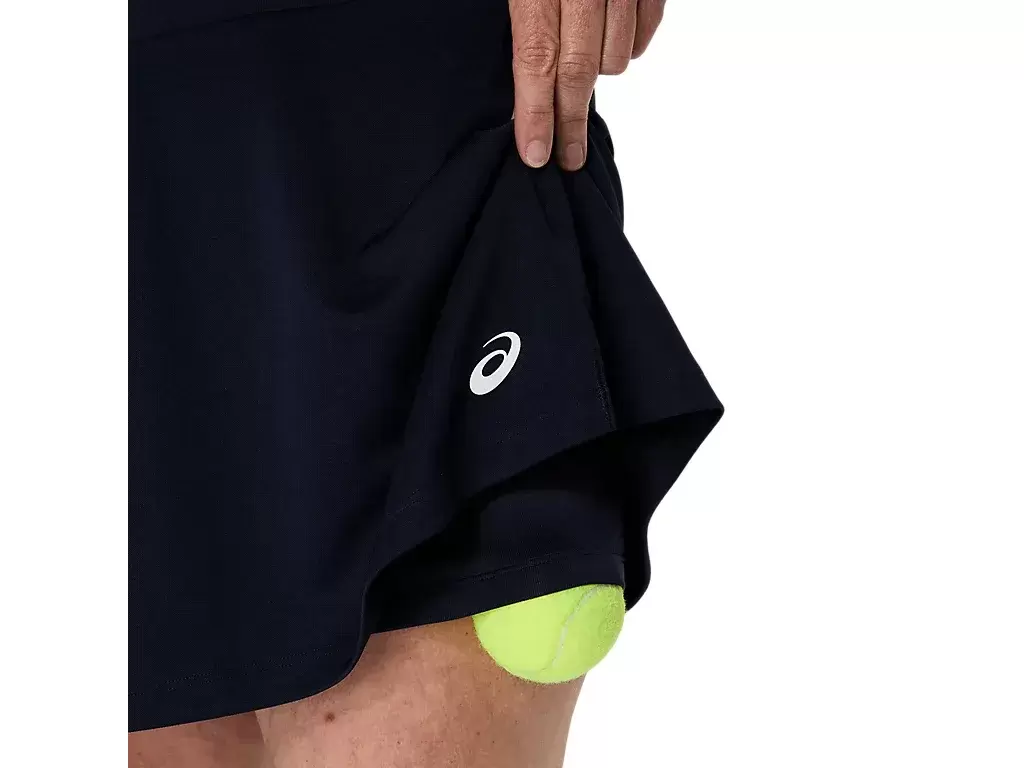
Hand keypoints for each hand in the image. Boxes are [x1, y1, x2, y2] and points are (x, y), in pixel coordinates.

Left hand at [509, 0, 665, 170]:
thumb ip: (525, 27)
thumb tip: (522, 91)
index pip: (536, 61)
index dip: (536, 113)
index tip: (536, 153)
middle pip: (578, 72)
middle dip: (571, 121)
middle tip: (568, 156)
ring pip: (615, 59)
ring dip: (599, 72)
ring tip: (585, 60)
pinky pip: (643, 34)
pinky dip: (627, 46)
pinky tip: (610, 36)